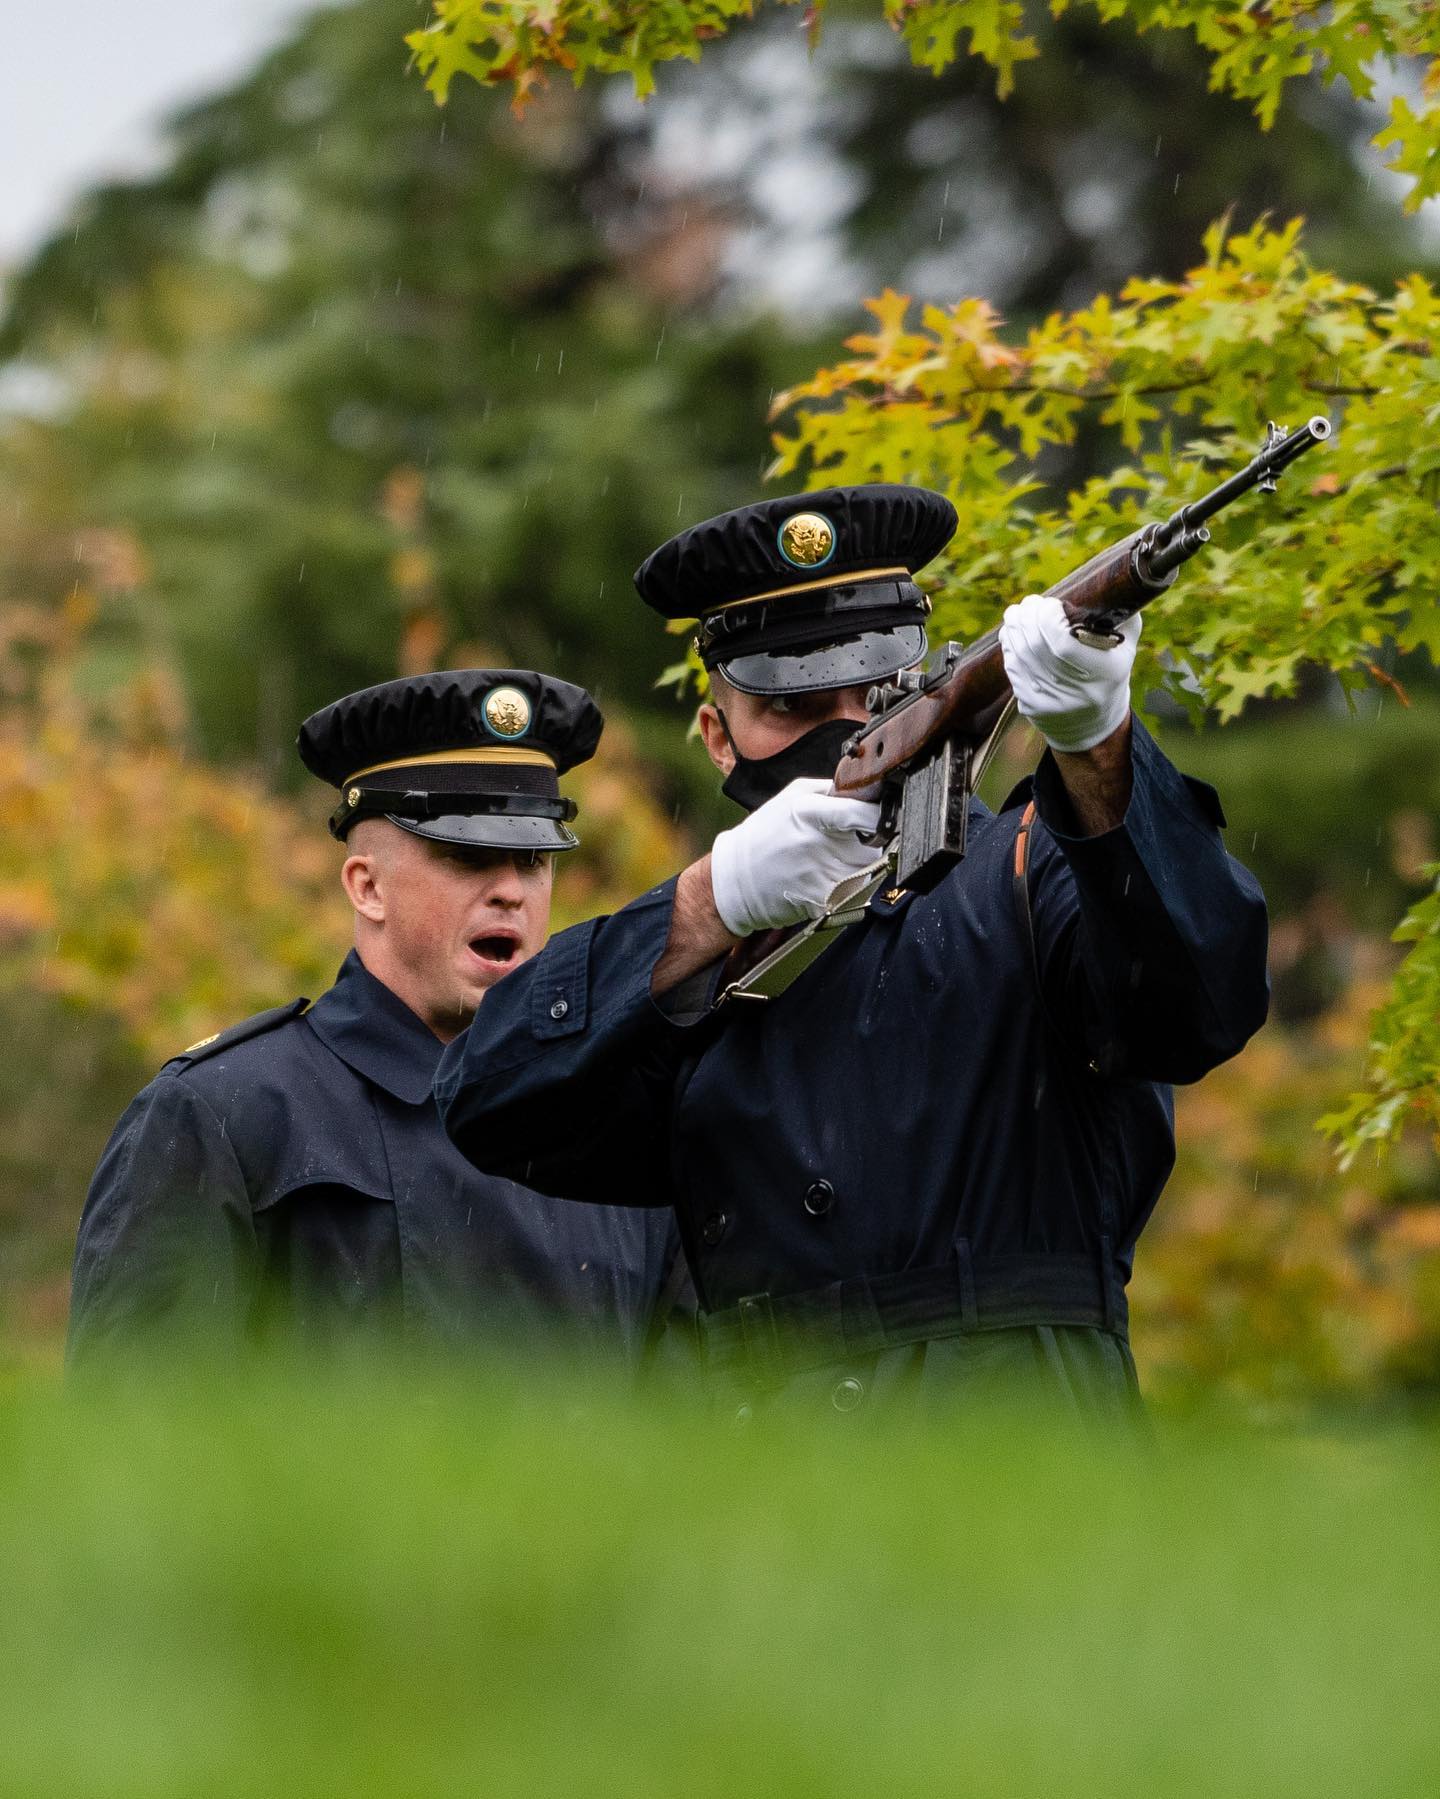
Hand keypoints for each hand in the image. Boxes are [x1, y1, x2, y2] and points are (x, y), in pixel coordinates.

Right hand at [709, 777, 883, 936]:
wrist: (734, 880)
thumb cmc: (763, 835)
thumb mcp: (790, 797)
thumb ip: (828, 790)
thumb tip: (863, 789)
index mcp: (809, 813)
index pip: (863, 814)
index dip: (879, 816)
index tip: (883, 817)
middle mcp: (816, 844)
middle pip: (873, 846)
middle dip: (871, 842)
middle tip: (854, 841)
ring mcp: (819, 875)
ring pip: (867, 871)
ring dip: (862, 865)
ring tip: (838, 860)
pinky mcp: (820, 901)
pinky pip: (854, 892)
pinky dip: (851, 886)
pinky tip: (830, 878)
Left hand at [999, 593, 1140, 753]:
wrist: (1091, 725)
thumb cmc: (1109, 676)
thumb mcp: (1125, 650)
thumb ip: (1122, 618)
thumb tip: (1115, 584)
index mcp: (1103, 674)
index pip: (1062, 642)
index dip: (1048, 617)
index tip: (1050, 603)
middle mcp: (1074, 690)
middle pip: (1036, 644)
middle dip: (1029, 616)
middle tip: (1032, 602)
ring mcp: (1048, 700)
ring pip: (1019, 653)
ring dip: (1014, 626)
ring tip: (1019, 611)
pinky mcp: (1029, 705)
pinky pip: (1012, 667)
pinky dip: (1010, 644)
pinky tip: (1014, 631)